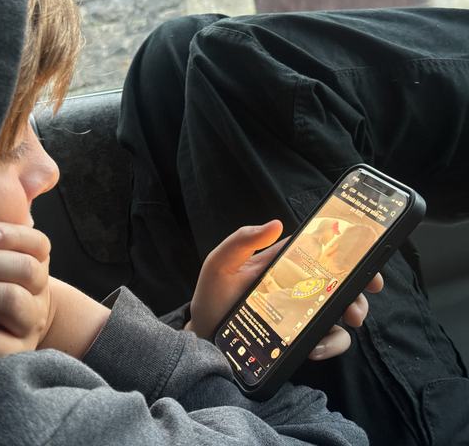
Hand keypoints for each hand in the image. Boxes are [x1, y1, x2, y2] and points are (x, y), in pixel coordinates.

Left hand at [185, 220, 383, 360]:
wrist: (204, 338)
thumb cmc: (212, 298)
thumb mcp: (221, 264)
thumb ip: (241, 241)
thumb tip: (276, 224)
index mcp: (285, 264)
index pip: (322, 252)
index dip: (348, 250)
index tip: (366, 253)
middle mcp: (298, 287)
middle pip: (341, 281)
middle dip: (362, 284)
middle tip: (367, 289)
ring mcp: (302, 314)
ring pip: (341, 311)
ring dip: (353, 313)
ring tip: (347, 319)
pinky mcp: (301, 339)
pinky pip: (328, 340)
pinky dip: (331, 344)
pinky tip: (315, 347)